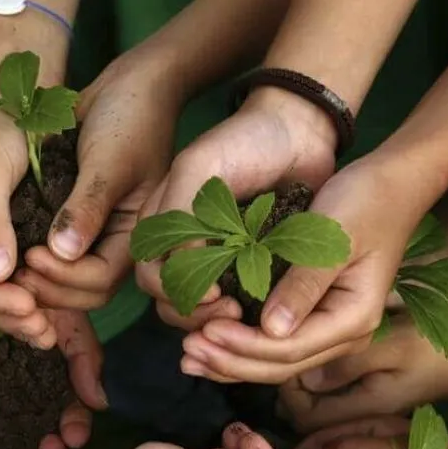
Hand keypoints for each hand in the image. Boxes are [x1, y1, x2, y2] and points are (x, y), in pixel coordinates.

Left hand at [16, 51, 180, 310]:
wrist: (131, 85)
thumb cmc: (130, 118)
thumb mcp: (110, 160)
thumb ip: (88, 207)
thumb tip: (62, 253)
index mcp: (136, 235)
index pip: (100, 280)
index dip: (65, 278)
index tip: (30, 256)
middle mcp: (116, 243)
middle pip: (82, 291)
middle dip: (47, 287)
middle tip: (9, 270)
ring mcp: (96, 234)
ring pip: (65, 278)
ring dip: (36, 278)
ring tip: (4, 264)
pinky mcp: (74, 221)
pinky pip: (53, 254)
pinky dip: (32, 258)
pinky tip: (7, 248)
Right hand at [134, 87, 338, 331]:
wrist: (297, 129)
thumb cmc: (244, 140)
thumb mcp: (199, 167)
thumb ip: (180, 214)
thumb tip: (177, 268)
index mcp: (162, 224)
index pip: (150, 276)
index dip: (174, 292)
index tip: (213, 293)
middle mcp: (182, 246)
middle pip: (171, 300)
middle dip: (196, 313)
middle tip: (232, 312)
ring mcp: (216, 258)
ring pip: (200, 307)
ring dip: (217, 318)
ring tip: (246, 315)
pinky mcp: (248, 265)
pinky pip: (236, 299)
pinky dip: (244, 312)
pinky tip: (261, 313)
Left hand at [178, 155, 420, 383]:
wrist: (389, 186)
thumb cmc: (364, 203)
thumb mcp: (333, 239)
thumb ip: (304, 285)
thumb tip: (272, 330)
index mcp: (353, 318)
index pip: (290, 348)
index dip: (244, 345)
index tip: (205, 331)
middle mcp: (344, 334)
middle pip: (280, 366)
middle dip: (231, 361)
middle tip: (186, 353)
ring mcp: (330, 329)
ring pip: (275, 362)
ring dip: (231, 361)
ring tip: (189, 357)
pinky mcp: (314, 317)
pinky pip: (275, 344)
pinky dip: (241, 347)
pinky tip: (210, 345)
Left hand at [278, 320, 447, 431]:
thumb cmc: (439, 349)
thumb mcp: (395, 345)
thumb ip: (348, 364)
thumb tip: (304, 377)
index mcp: (364, 412)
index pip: (302, 416)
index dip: (286, 385)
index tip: (290, 348)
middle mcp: (358, 424)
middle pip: (300, 418)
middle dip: (286, 385)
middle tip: (286, 345)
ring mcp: (362, 419)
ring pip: (312, 410)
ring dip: (298, 383)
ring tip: (300, 347)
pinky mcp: (367, 408)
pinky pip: (327, 402)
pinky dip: (313, 382)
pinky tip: (316, 355)